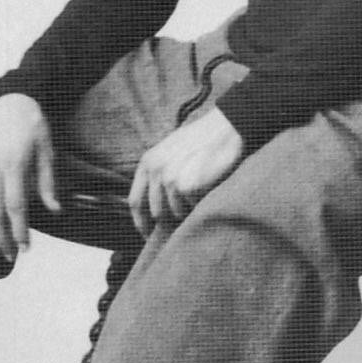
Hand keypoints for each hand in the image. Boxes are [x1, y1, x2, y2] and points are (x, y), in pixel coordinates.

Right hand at [0, 94, 59, 260]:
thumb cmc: (32, 124)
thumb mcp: (47, 150)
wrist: (8, 102)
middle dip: (1, 237)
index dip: (19, 229)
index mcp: (13, 163)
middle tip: (11, 256)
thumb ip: (48, 182)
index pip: (14, 205)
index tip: (25, 248)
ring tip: (3, 244)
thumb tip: (54, 210)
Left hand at [128, 107, 245, 237]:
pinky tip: (208, 188)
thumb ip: (158, 174)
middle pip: (156, 212)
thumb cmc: (202, 141)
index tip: (149, 235)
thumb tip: (154, 208)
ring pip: (175, 213)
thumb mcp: (170, 152)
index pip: (135, 202)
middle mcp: (155, 171)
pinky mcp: (188, 186)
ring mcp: (171, 179)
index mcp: (147, 163)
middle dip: (169, 220)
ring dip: (188, 210)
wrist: (226, 127)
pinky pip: (192, 208)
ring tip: (201, 193)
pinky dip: (200, 204)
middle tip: (185, 218)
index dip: (141, 223)